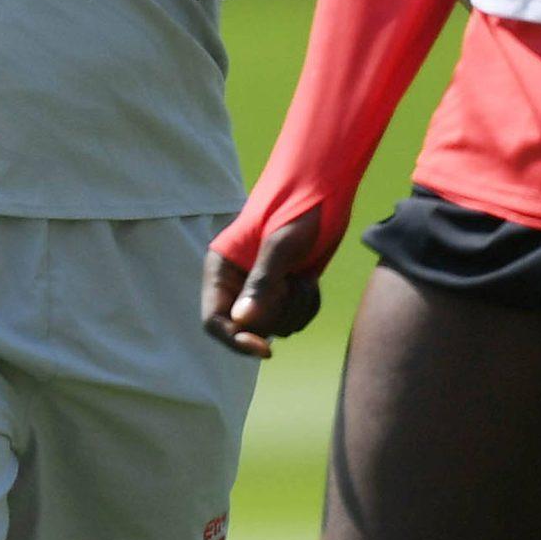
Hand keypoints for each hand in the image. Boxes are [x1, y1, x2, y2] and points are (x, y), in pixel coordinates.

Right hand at [201, 210, 323, 357]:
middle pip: (248, 330)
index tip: (263, 349)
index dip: (234, 339)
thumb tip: (242, 322)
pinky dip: (306, 307)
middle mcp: (237, 283)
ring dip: (295, 310)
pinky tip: (311, 282)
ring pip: (274, 328)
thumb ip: (262, 282)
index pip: (215, 320)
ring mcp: (262, 289)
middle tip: (293, 284)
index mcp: (222, 268)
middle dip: (276, 315)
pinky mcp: (285, 291)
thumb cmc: (299, 207)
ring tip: (304, 278)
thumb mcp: (281, 243)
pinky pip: (293, 320)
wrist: (325, 190)